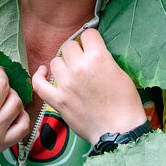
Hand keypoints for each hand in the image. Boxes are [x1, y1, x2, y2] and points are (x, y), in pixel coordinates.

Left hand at [31, 28, 147, 144]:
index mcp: (98, 58)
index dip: (91, 39)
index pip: (88, 34)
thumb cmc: (125, 104)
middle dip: (77, 51)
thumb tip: (92, 52)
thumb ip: (104, 59)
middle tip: (84, 62)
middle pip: (69, 46)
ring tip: (71, 73)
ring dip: (63, 65)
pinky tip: (44, 72)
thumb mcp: (121, 73)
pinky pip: (39, 84)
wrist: (119, 131)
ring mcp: (66, 84)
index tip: (92, 45)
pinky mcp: (58, 100)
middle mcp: (79, 68)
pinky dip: (39, 76)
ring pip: (55, 61)